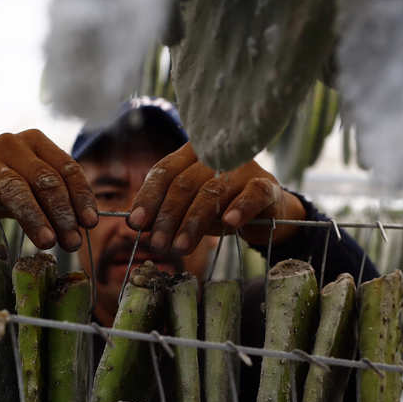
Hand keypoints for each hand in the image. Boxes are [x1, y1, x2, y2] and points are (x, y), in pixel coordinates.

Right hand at [0, 130, 97, 250]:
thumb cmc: (13, 191)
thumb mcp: (39, 191)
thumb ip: (61, 202)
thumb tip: (85, 226)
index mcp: (37, 142)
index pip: (66, 168)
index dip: (81, 197)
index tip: (90, 223)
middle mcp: (11, 144)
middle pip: (44, 179)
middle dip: (61, 214)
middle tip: (71, 242)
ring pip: (13, 187)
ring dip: (33, 217)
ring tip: (47, 241)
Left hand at [126, 143, 305, 253]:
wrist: (266, 212)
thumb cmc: (221, 208)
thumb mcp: (189, 210)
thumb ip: (165, 212)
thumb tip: (136, 224)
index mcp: (192, 154)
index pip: (164, 171)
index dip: (148, 197)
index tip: (135, 223)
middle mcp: (216, 155)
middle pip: (185, 183)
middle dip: (167, 217)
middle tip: (157, 244)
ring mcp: (243, 168)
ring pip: (213, 192)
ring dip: (193, 222)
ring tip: (180, 247)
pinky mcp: (267, 185)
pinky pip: (252, 195)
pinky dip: (239, 209)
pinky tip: (228, 224)